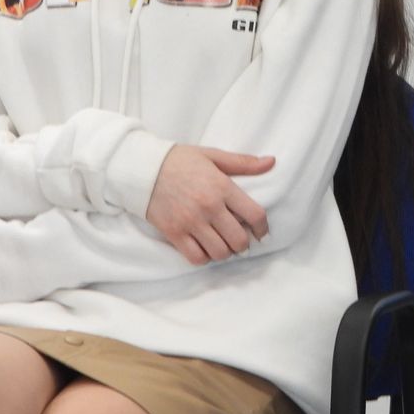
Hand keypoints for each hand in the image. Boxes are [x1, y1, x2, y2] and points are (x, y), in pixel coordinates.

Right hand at [145, 146, 273, 265]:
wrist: (142, 168)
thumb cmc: (180, 160)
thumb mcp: (213, 155)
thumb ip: (243, 162)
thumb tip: (271, 162)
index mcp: (222, 187)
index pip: (255, 215)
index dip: (263, 228)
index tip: (261, 232)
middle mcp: (209, 207)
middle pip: (239, 240)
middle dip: (244, 244)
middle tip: (240, 240)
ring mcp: (191, 222)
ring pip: (219, 252)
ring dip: (225, 252)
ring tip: (223, 244)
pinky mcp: (174, 233)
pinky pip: (196, 258)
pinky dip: (205, 258)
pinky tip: (205, 248)